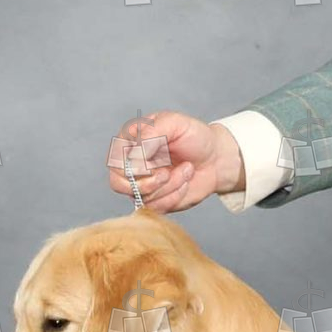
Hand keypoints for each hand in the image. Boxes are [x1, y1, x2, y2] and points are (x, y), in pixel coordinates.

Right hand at [106, 113, 243, 212]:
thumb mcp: (175, 123)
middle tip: (167, 173)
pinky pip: (154, 208)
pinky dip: (174, 196)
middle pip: (118, 183)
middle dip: (148, 182)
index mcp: (129, 141)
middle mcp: (130, 163)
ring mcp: (141, 183)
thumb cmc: (195, 137)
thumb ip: (152, 132)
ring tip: (186, 170)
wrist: (216, 158)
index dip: (134, 166)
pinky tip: (184, 182)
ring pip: (141, 196)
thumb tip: (135, 155)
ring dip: (169, 186)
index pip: (114, 160)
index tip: (157, 160)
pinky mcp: (154, 200)